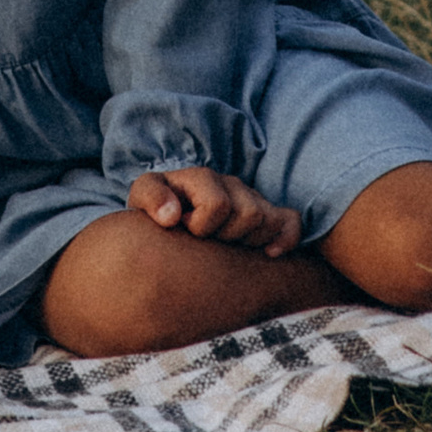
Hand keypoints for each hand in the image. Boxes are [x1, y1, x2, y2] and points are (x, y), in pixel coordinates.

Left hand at [126, 164, 302, 253]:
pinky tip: (270, 254)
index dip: (202, 226)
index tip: (186, 232)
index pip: (218, 204)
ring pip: (268, 219)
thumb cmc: (154, 210)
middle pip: (249, 213)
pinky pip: (290, 220)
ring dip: (250, 239)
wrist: (166, 215)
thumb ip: (151, 198)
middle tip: (207, 243)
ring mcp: (248, 197)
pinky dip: (285, 238)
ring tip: (226, 246)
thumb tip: (172, 215)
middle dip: (227, 235)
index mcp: (200, 178)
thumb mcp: (141, 197)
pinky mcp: (265, 213)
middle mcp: (228, 183)